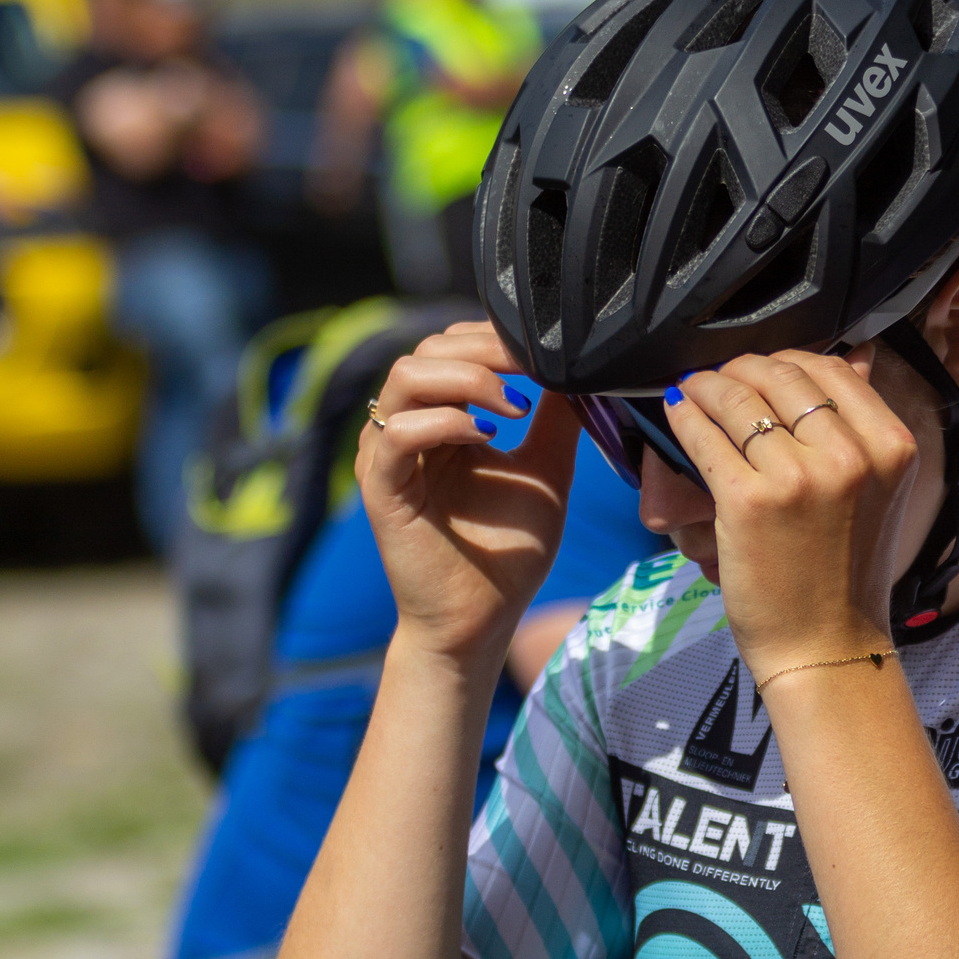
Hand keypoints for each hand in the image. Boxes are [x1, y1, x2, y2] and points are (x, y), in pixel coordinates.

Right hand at [357, 321, 579, 670]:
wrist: (482, 620)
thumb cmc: (508, 552)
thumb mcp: (545, 471)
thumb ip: (555, 419)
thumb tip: (576, 367)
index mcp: (440, 418)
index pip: (452, 347)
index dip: (496, 338)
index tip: (546, 353)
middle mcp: (407, 429)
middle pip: (428, 350)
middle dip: (487, 349)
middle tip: (535, 371)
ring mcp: (388, 456)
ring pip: (407, 376)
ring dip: (467, 377)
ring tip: (515, 405)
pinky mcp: (382, 489)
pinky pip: (398, 433)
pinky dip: (445, 421)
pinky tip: (488, 435)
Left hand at [665, 349, 919, 678]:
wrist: (827, 646)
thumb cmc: (848, 573)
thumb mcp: (880, 491)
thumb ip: (865, 428)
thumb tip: (857, 356)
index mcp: (891, 448)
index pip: (832, 370)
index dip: (787, 360)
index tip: (761, 369)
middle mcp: (852, 457)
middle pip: (784, 376)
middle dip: (743, 367)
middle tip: (720, 375)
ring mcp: (799, 478)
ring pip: (741, 400)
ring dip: (709, 386)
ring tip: (694, 389)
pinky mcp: (749, 502)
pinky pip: (706, 437)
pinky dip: (686, 416)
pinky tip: (678, 411)